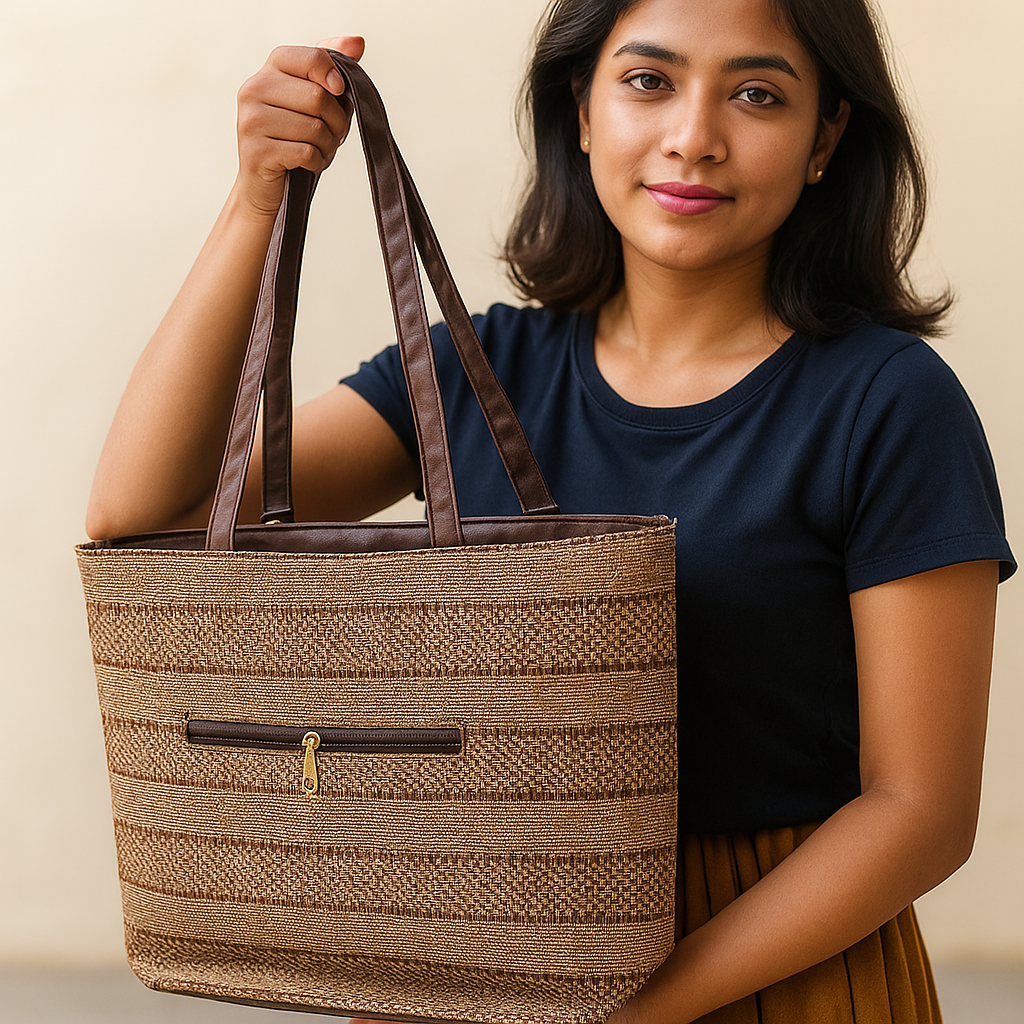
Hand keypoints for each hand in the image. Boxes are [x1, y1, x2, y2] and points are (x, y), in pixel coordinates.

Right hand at [234, 35, 364, 216]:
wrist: (264, 184)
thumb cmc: (293, 139)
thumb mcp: (313, 101)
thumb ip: (331, 68)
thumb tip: (358, 42)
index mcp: (270, 70)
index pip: (312, 58)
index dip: (335, 77)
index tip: (341, 93)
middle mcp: (254, 89)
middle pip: (318, 98)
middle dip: (337, 123)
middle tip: (333, 135)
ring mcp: (251, 120)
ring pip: (314, 128)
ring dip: (328, 146)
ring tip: (320, 150)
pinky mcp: (256, 151)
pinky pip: (305, 153)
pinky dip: (317, 162)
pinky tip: (309, 163)